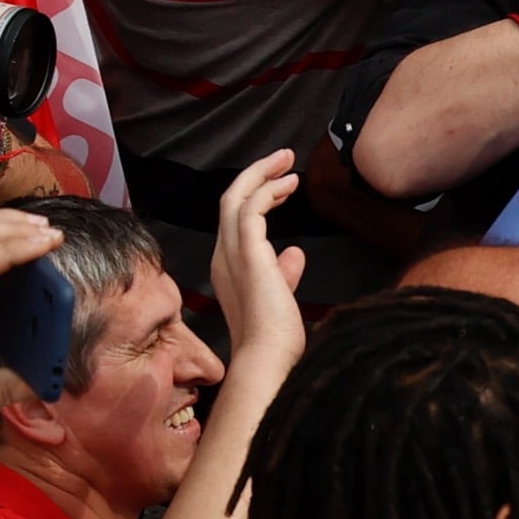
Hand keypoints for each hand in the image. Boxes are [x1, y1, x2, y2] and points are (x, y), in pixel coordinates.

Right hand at [211, 149, 308, 369]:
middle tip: (284, 159)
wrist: (267, 359)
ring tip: (289, 162)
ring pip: (237, 197)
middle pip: (231, 200)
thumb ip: (283, 273)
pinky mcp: (246, 253)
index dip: (258, 197)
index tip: (284, 186)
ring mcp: (231, 253)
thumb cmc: (276, 339)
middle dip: (257, 175)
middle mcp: (223, 255)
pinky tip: (290, 184)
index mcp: (229, 267)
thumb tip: (295, 252)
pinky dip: (268, 190)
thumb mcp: (279, 298)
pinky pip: (250, 207)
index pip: (236, 221)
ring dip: (263, 174)